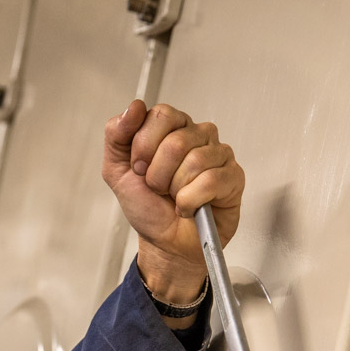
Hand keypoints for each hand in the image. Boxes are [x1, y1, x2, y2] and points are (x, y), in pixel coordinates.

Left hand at [102, 100, 244, 302]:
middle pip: (176, 141)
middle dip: (157, 174)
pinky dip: (191, 201)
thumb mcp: (117, 171)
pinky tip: (190, 206)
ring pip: (193, 161)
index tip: (139, 168)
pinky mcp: (233, 176)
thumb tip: (133, 107)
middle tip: (158, 187)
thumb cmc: (148, 207)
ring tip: (175, 197)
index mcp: (171, 128)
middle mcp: (197, 135)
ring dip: (175, 189)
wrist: (165, 243)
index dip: (144, 147)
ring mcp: (218, 154)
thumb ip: (116, 135)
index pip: (160, 115)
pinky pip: (210, 181)